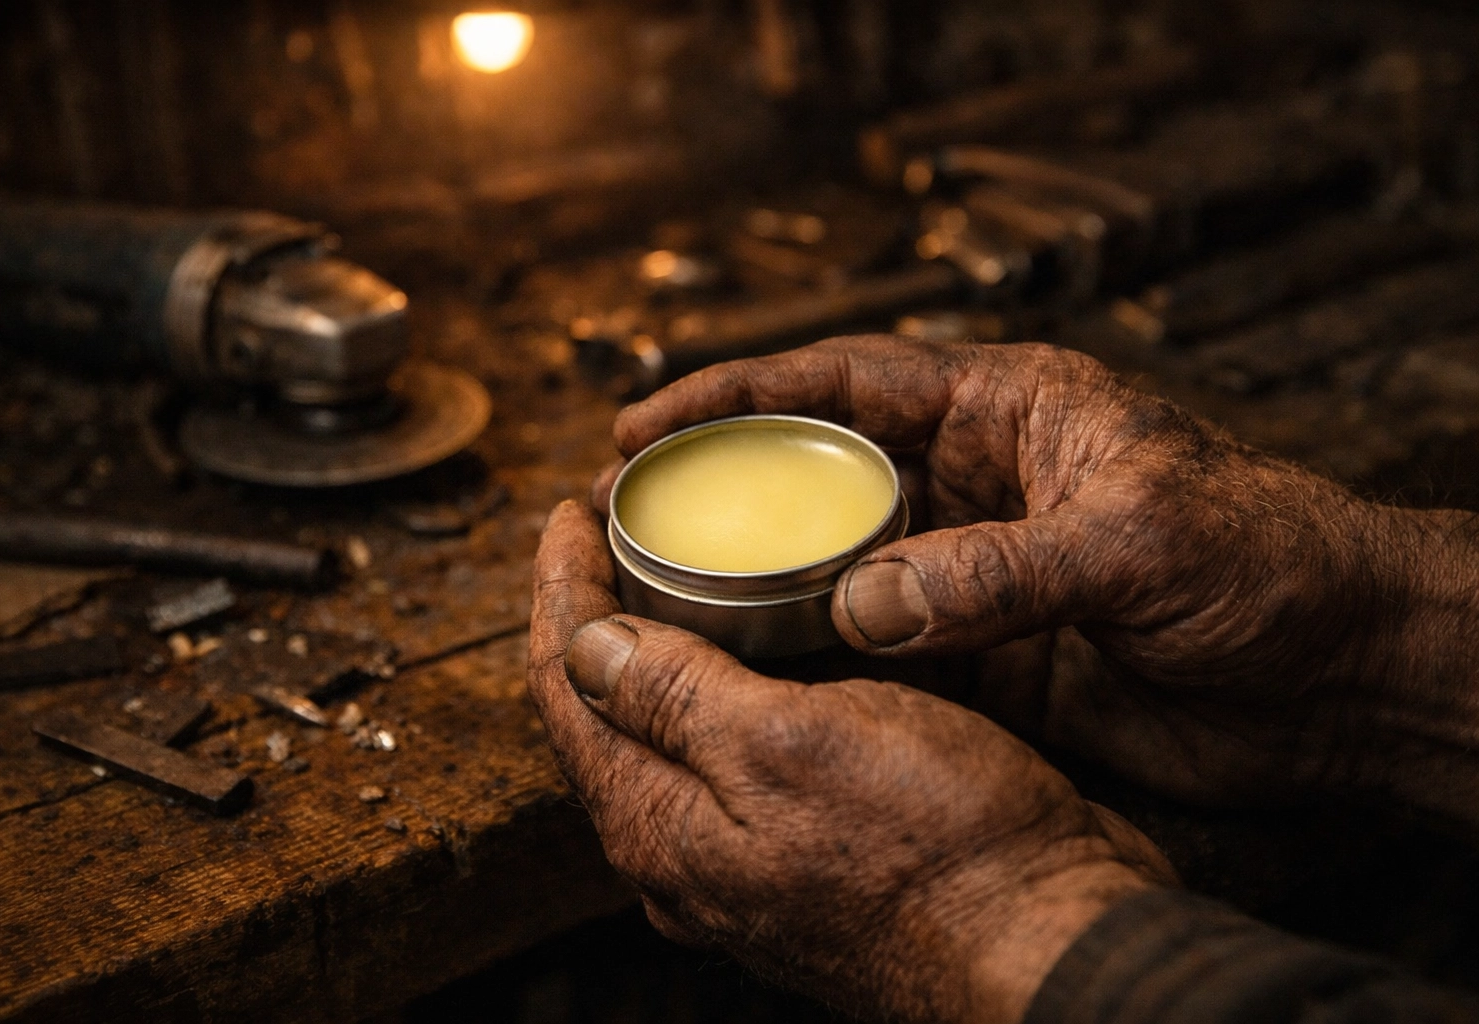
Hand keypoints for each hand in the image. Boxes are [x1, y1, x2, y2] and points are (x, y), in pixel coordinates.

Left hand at [528, 501, 1171, 1023]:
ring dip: (661, 648)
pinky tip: (765, 647)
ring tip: (677, 571)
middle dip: (595, 616)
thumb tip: (584, 646)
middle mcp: (684, 851)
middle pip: (605, 713)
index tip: (567, 512)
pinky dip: (730, 686)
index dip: (558, 589)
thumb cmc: (933, 847)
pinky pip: (739, 754)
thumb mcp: (789, 745)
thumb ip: (674, 699)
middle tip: (609, 533)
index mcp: (658, 824)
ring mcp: (744, 857)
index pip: (565, 685)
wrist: (1048, 943)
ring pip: (672, 734)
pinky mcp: (808, 849)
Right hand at [600, 337, 1478, 818]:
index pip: (843, 382)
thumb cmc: (1267, 561)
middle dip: (728, 493)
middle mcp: (972, 485)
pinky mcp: (986, 656)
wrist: (1339, 673)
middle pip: (819, 475)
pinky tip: (758, 682)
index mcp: (1004, 412)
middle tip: (633, 525)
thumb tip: (865, 608)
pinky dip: (821, 668)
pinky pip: (880, 654)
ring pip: (838, 570)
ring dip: (762, 588)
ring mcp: (972, 574)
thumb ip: (1000, 571)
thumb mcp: (1136, 543)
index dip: (735, 393)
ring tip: (667, 608)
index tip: (643, 421)